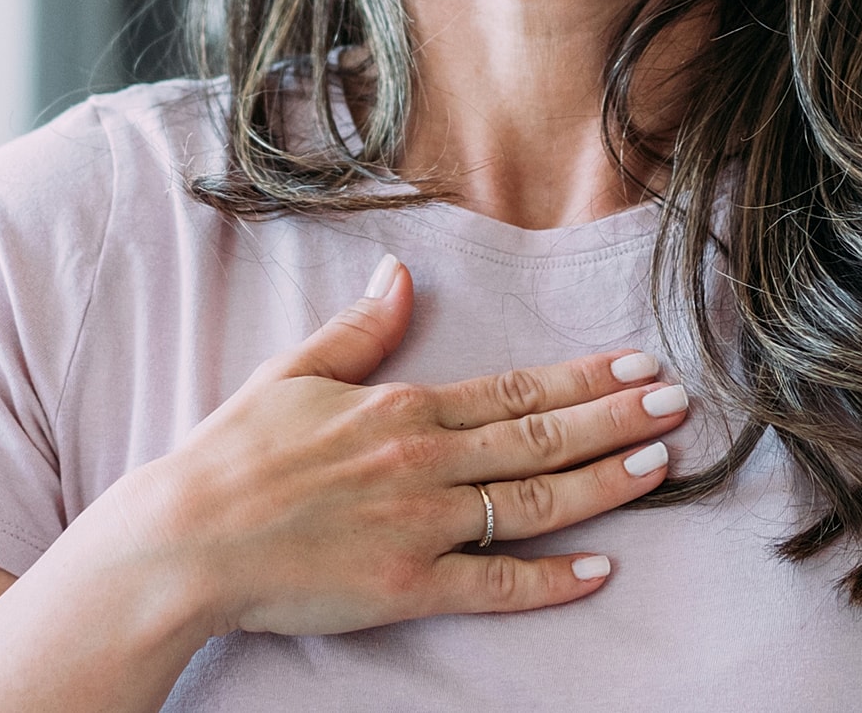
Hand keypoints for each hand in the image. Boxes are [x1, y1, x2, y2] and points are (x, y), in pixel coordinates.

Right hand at [80, 253, 687, 638]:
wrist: (184, 541)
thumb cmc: (229, 457)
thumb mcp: (292, 374)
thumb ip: (360, 330)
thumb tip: (400, 274)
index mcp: (401, 408)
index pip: (513, 388)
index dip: (582, 376)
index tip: (636, 361)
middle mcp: (423, 461)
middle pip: (542, 437)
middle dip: (617, 418)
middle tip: (677, 403)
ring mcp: (421, 526)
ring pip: (535, 502)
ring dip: (605, 483)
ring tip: (661, 465)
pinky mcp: (409, 587)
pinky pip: (496, 584)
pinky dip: (552, 579)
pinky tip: (600, 569)